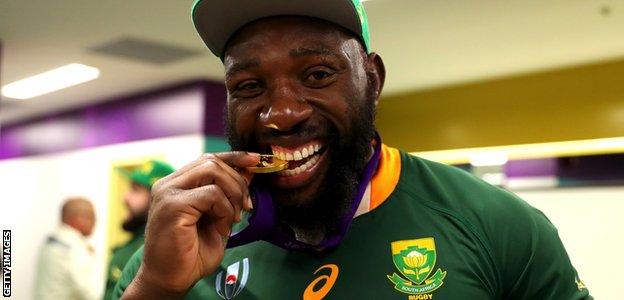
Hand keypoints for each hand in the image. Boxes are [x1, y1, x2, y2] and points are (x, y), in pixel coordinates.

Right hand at [122, 152, 259, 298]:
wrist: (171, 279)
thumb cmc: (192, 253)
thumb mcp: (218, 218)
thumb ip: (229, 195)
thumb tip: (249, 171)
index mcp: (178, 184)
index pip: (208, 159)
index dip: (234, 157)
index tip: (256, 161)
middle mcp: (169, 184)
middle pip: (212, 162)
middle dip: (238, 182)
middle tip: (246, 207)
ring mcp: (168, 193)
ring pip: (212, 171)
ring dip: (233, 194)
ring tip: (233, 219)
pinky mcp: (172, 206)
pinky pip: (211, 194)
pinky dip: (225, 209)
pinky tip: (222, 227)